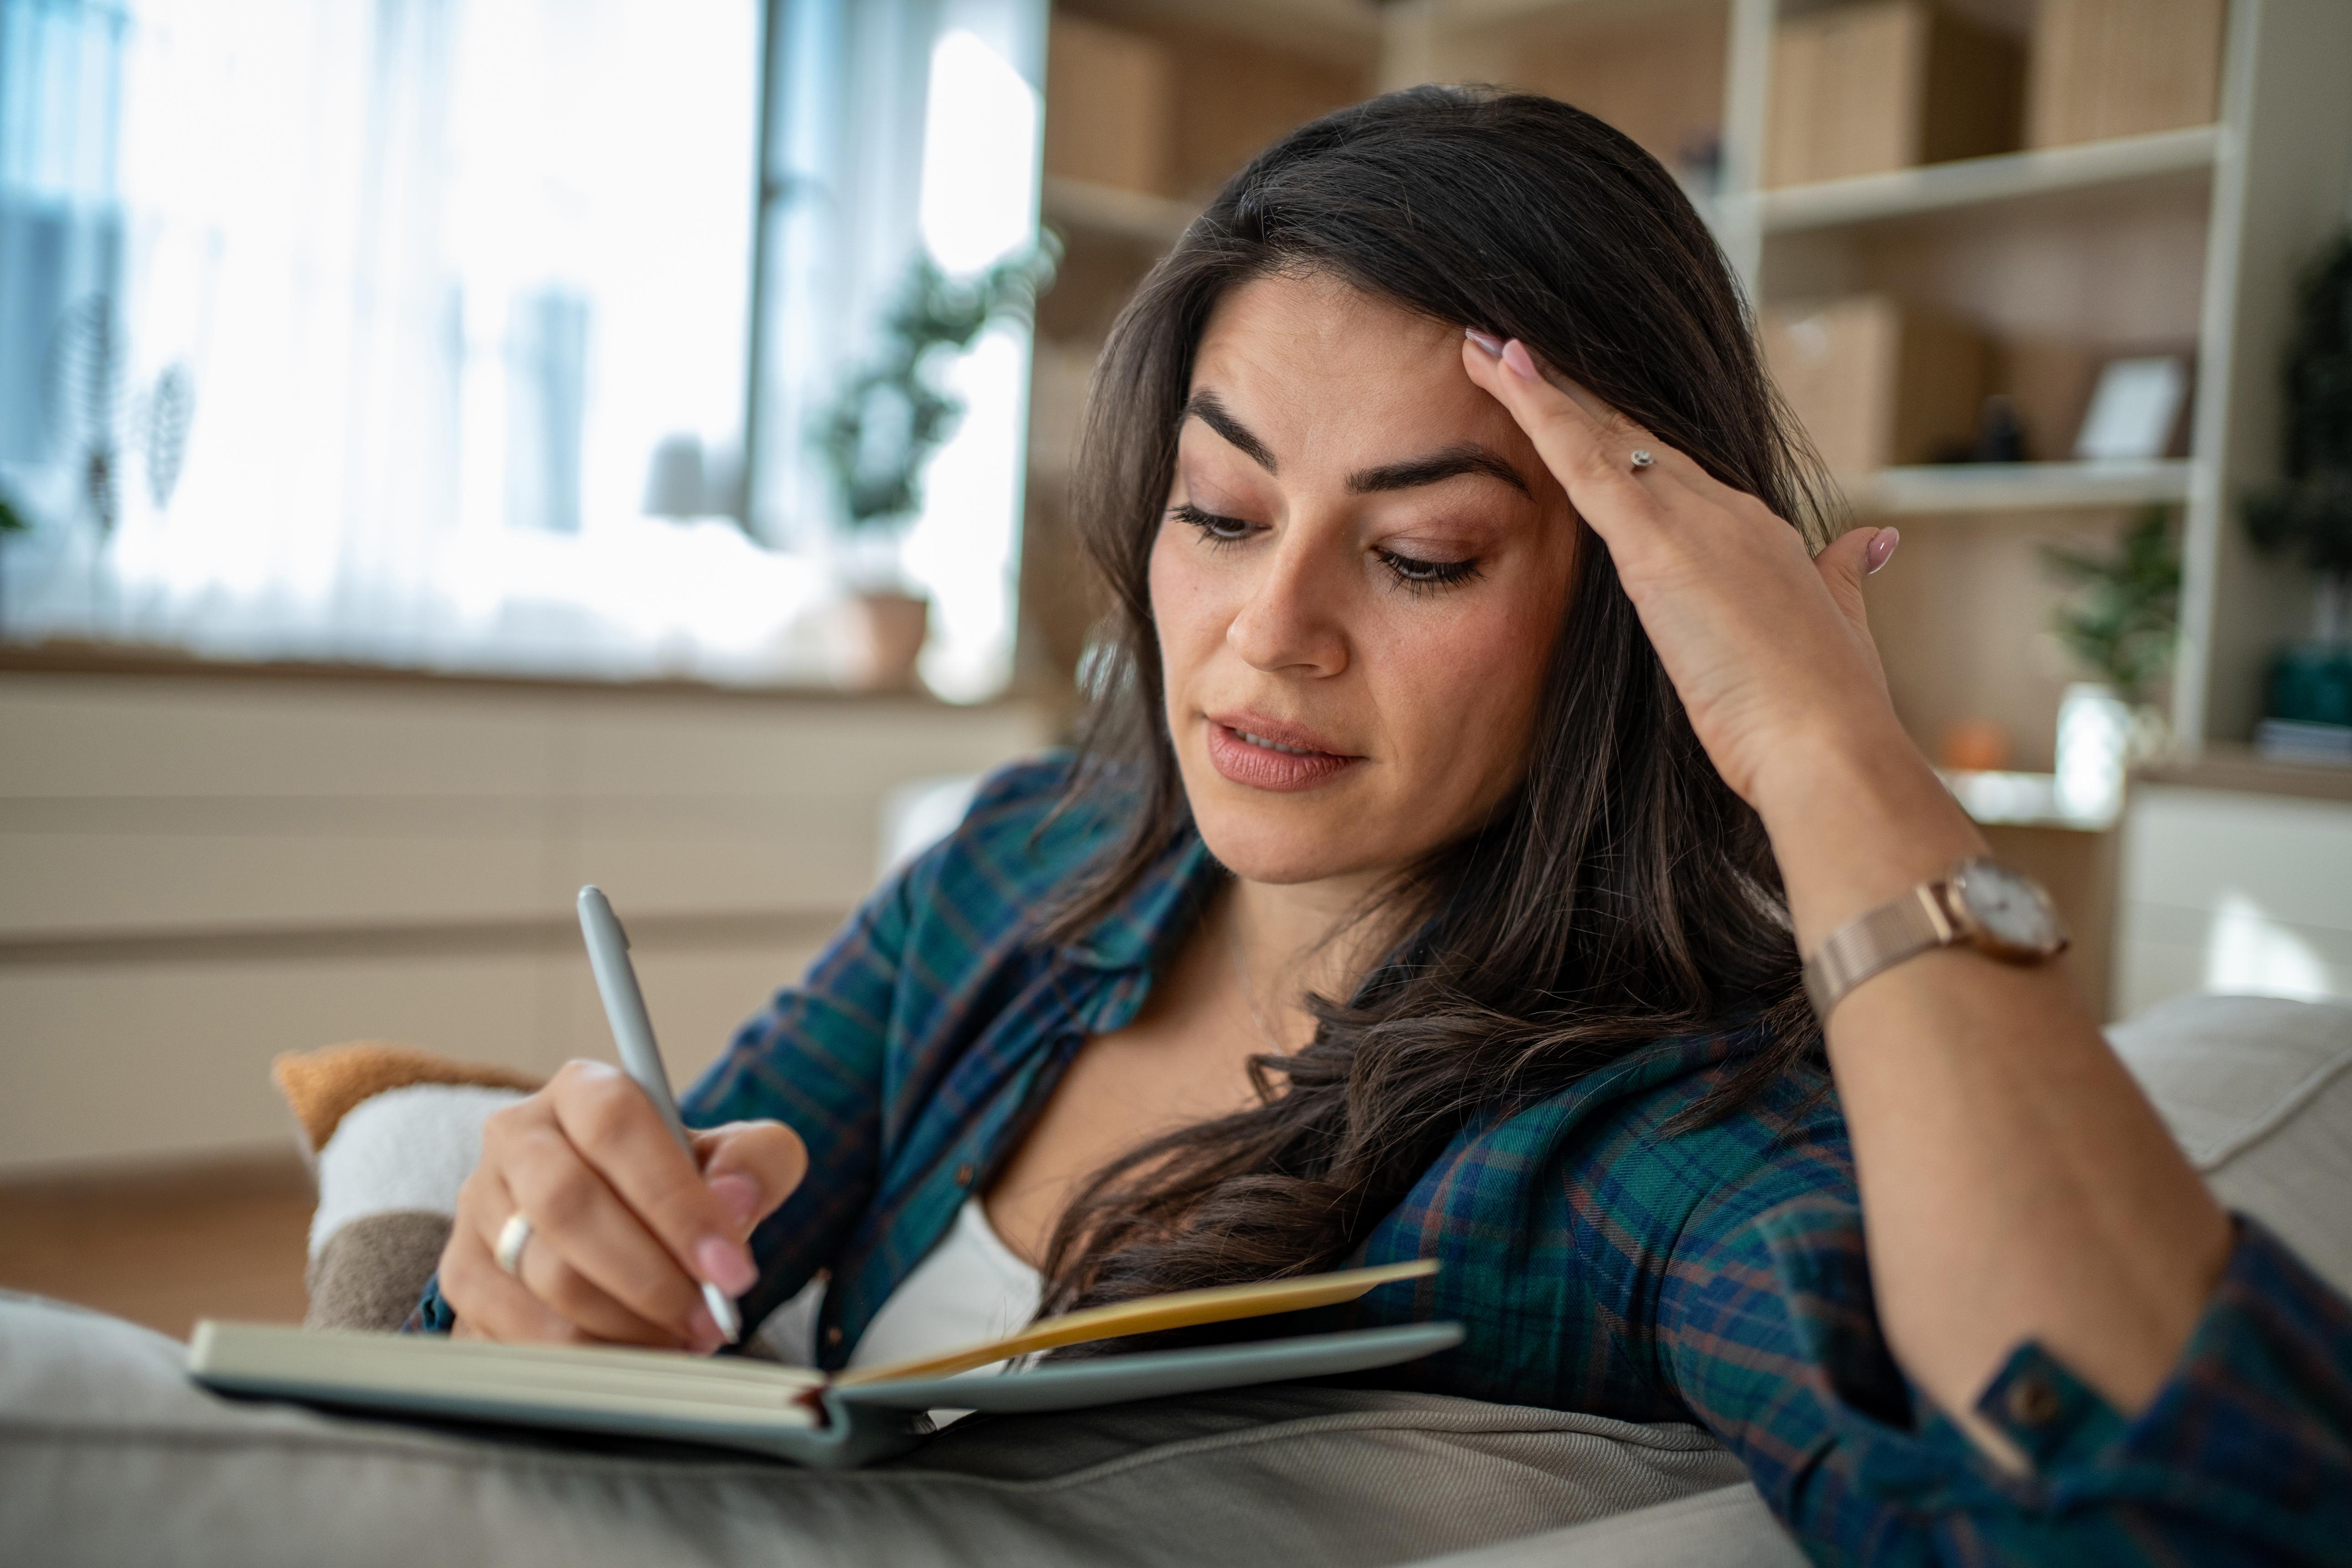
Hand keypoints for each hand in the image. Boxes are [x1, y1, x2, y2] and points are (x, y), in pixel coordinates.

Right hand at [439, 1060, 807, 1351]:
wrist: (613, 1236)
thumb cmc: (675, 1193)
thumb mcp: (732, 1162)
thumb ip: (754, 1165)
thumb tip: (735, 1201)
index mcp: (582, 1091)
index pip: (617, 1126)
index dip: (675, 1201)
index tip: (729, 1269)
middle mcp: (516, 1137)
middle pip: (568, 1203)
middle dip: (651, 1277)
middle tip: (709, 1320)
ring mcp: (478, 1207)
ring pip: (545, 1276)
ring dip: (627, 1323)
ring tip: (682, 1338)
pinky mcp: (461, 1277)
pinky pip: (519, 1330)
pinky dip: (590, 1354)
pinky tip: (635, 1354)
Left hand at [1461, 332, 1902, 811]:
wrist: (1828, 747)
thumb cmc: (1823, 710)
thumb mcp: (1840, 627)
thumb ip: (1845, 575)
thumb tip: (1872, 543)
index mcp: (1757, 533)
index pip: (1670, 467)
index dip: (1616, 434)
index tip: (1574, 405)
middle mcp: (1726, 511)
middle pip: (1629, 436)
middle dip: (1569, 394)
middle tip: (1510, 351)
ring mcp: (1694, 521)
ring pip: (1598, 435)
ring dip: (1536, 388)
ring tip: (1483, 348)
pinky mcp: (1658, 546)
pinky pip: (1583, 464)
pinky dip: (1541, 414)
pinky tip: (1506, 372)